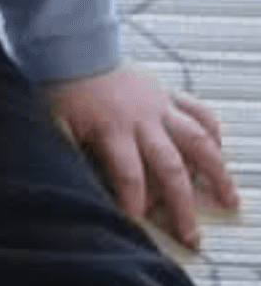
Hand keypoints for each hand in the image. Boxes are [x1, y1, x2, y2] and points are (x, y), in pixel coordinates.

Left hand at [44, 64, 239, 249]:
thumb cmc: (63, 91)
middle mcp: (144, 120)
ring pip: (199, 141)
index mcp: (113, 129)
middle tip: (191, 237)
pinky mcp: (169, 94)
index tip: (138, 224)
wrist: (76, 49)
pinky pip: (200, 112)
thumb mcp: (56, 124)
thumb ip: (67, 155)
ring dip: (217, 173)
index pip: (129, 174)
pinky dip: (214, 132)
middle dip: (182, 205)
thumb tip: (66, 188)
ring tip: (230, 201)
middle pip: (171, 168)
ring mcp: (161, 107)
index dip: (134, 202)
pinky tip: (222, 152)